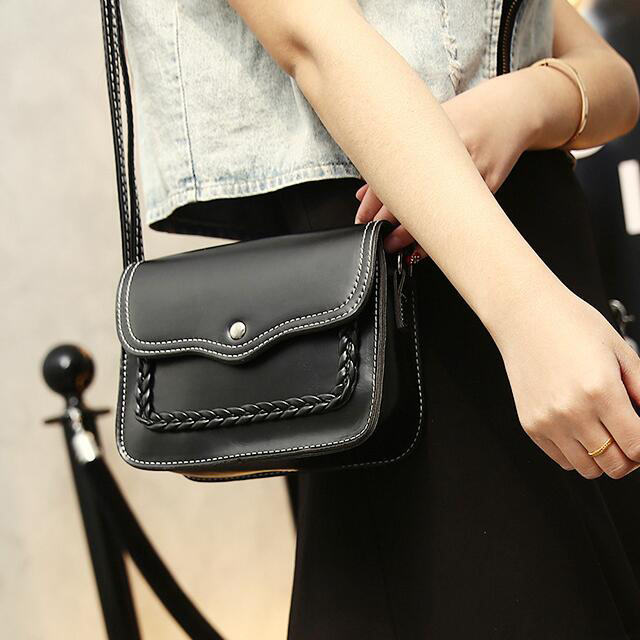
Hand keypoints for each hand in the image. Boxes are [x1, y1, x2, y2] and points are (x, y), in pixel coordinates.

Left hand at [355, 70, 541, 250]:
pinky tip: (429, 246)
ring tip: (396, 247)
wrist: (514, 109)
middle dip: (389, 220)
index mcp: (432, 131)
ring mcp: (474, 169)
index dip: (374, 199)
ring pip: (437, 208)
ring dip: (414, 233)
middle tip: (375, 237)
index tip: (361, 217)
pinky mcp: (490, 185)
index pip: (394, 170)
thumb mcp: (429, 127)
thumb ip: (397, 155)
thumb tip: (365, 191)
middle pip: (412, 192)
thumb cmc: (467, 116)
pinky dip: (443, 231)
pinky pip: (462, 214)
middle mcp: (452, 150)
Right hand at [492, 286, 639, 478]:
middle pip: (615, 465)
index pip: (637, 447)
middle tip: (629, 439)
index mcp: (600, 391)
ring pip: (588, 469)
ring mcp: (548, 421)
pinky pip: (562, 460)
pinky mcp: (530, 425)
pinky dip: (577, 454)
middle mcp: (572, 411)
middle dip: (629, 457)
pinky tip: (580, 430)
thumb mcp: (620, 351)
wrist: (524, 316)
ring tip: (604, 436)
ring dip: (603, 459)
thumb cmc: (570, 324)